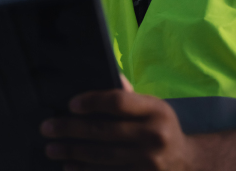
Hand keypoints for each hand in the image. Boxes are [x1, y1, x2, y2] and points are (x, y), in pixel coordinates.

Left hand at [40, 80, 193, 170]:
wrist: (188, 163)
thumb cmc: (160, 126)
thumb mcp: (152, 105)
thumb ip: (128, 94)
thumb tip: (103, 72)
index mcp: (155, 110)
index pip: (118, 102)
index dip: (92, 102)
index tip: (70, 105)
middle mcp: (154, 135)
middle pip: (103, 131)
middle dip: (70, 130)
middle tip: (47, 128)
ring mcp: (149, 162)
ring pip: (101, 157)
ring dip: (72, 152)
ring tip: (52, 148)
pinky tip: (68, 167)